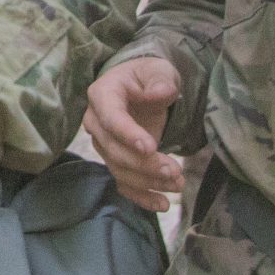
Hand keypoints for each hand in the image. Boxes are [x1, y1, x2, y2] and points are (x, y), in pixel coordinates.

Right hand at [83, 57, 182, 212]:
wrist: (141, 89)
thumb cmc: (147, 77)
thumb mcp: (158, 70)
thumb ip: (160, 80)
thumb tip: (161, 92)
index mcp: (102, 95)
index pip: (110, 118)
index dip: (127, 134)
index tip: (151, 147)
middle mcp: (96, 122)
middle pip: (113, 150)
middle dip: (144, 164)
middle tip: (174, 170)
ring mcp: (103, 144)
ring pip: (119, 170)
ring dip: (148, 181)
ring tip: (178, 183)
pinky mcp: (115, 161)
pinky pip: (123, 183)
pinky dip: (141, 197)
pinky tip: (162, 204)